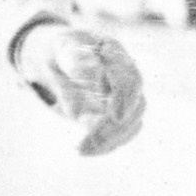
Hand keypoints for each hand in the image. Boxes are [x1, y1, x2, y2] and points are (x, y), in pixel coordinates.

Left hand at [14, 19, 145, 155]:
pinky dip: (107, 144)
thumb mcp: (61, 46)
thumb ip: (77, 57)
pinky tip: (87, 149)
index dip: (125, 98)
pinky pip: (121, 133)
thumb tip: (96, 73)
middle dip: (113, 128)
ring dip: (110, 140)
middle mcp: (127, 77)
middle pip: (136, 107)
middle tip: (84, 144)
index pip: (130, 79)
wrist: (59, 58)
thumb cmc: (61, 49)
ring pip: (132, 124)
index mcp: (116, 56)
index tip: (115, 117)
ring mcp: (125, 98)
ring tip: (81, 149)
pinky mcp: (116, 115)